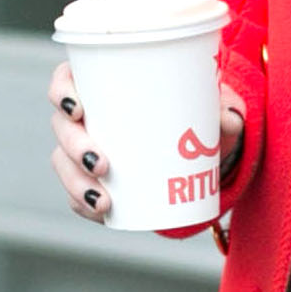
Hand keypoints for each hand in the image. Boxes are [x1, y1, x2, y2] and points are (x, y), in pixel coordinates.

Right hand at [49, 57, 243, 225]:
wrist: (196, 156)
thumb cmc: (193, 118)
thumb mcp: (211, 111)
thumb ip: (224, 112)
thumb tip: (229, 120)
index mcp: (101, 85)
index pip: (65, 80)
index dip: (61, 91)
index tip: (78, 108)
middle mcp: (85, 116)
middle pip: (61, 126)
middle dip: (74, 146)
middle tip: (103, 164)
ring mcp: (82, 150)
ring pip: (63, 163)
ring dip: (76, 182)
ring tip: (104, 199)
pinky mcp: (90, 180)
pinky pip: (76, 194)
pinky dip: (84, 204)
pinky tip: (101, 212)